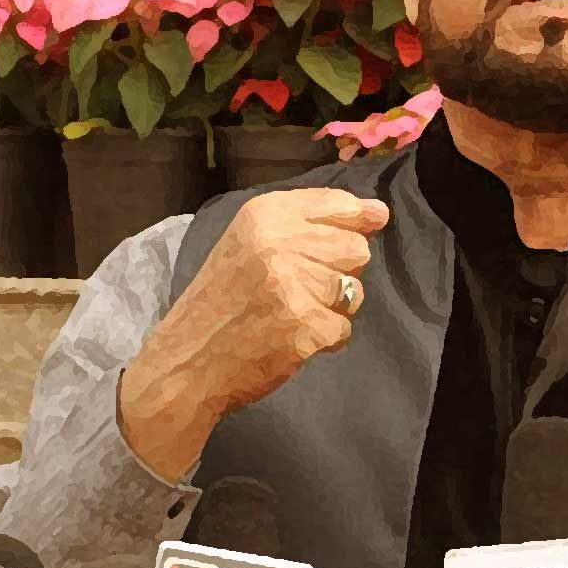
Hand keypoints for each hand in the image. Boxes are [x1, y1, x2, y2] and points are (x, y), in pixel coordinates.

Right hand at [119, 187, 389, 481]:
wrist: (186, 362)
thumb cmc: (222, 300)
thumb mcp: (250, 242)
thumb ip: (312, 222)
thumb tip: (381, 212)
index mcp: (264, 214)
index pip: (341, 205)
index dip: (353, 224)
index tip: (342, 241)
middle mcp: (278, 243)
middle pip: (355, 248)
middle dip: (337, 272)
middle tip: (296, 289)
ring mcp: (293, 285)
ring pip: (354, 290)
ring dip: (331, 308)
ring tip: (290, 314)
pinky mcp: (305, 326)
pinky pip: (344, 328)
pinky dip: (325, 339)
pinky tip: (292, 338)